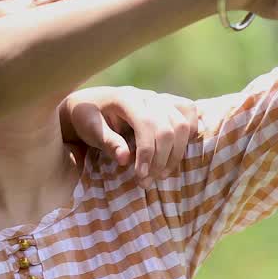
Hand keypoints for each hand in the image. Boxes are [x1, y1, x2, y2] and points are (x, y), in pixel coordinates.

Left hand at [61, 86, 198, 187]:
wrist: (90, 104)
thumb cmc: (87, 118)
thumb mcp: (89, 129)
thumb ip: (107, 142)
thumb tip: (126, 159)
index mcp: (126, 98)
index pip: (146, 124)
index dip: (147, 152)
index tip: (141, 176)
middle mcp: (147, 96)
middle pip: (168, 127)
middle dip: (161, 159)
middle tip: (147, 181)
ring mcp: (159, 99)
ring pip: (182, 124)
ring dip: (176, 153)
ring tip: (161, 174)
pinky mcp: (167, 104)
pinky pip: (189, 112)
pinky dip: (190, 132)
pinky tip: (176, 152)